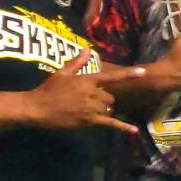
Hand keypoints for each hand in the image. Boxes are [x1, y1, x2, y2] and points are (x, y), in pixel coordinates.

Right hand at [22, 52, 142, 132]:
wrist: (37, 108)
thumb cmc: (47, 89)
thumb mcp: (61, 73)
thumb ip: (77, 62)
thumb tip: (87, 50)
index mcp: (87, 80)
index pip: (111, 76)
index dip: (128, 74)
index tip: (143, 71)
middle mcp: (92, 93)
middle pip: (109, 96)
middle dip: (104, 98)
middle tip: (90, 100)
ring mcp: (91, 108)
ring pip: (108, 108)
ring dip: (104, 109)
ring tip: (88, 109)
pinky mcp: (89, 121)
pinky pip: (109, 124)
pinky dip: (123, 127)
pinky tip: (134, 131)